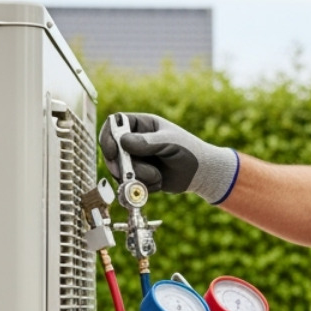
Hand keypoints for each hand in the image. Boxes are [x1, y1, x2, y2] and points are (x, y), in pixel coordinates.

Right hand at [97, 112, 238, 203]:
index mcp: (141, 125)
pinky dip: (143, 186)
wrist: (201, 174)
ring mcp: (135, 159)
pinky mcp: (139, 176)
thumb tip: (123, 141)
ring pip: (120, 170)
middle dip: (120, 164)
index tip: (112, 150)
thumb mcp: (170, 142)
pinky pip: (130, 184)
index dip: (108, 136)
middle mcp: (135, 141)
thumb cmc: (189, 151)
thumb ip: (148, 142)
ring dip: (138, 177)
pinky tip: (159, 182)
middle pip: (112, 150)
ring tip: (157, 176)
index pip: (115, 124)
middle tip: (129, 173)